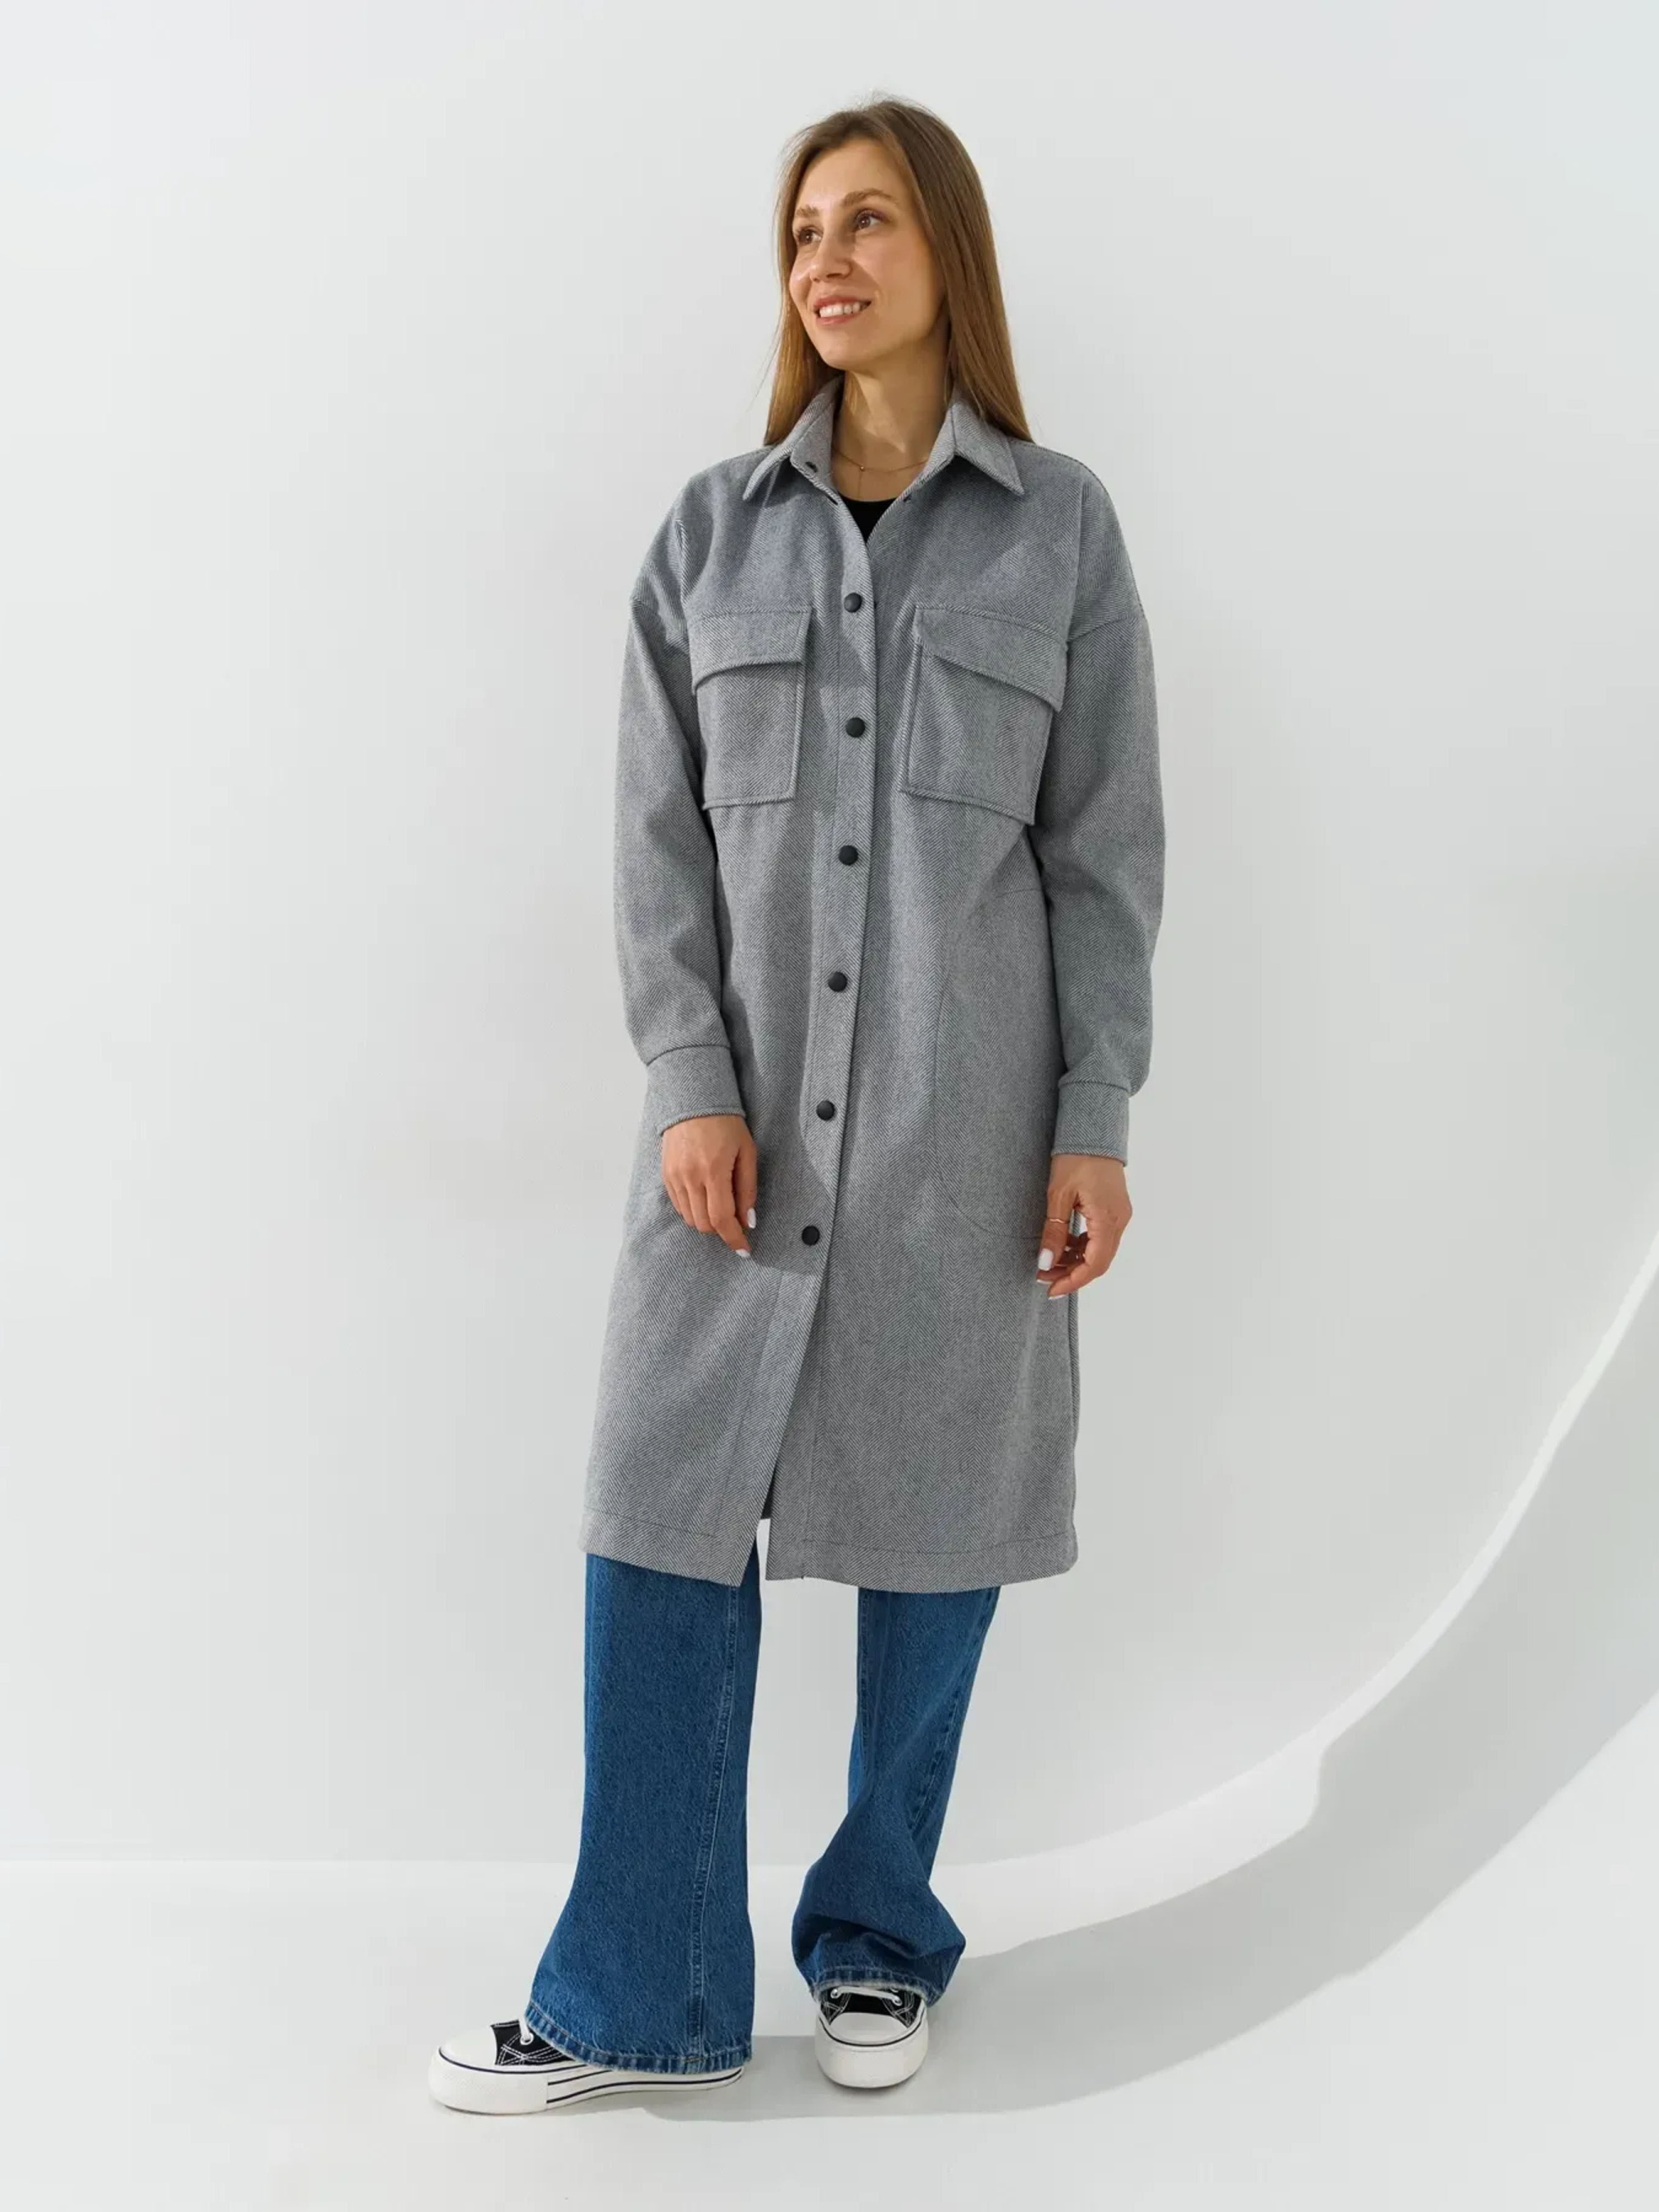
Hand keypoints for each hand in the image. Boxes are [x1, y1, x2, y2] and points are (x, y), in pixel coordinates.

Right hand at [661, 1114, 756, 1255]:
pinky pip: (679, 1206)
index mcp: (714, 1171)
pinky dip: (693, 1210)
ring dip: (707, 1220)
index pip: (722, 1219)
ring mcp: (674, 1177)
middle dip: (722, 1229)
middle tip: (735, 1219)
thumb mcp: (747, 1152)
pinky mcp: (665, 1175)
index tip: (745, 1250)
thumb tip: (749, 1221)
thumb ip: (748, 1189)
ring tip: (720, 1205)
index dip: (734, 1238)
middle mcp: (690, 1177)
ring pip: (690, 1218)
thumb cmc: (726, 1124)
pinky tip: (705, 1197)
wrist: (694, 1100)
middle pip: (704, 1224)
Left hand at [1036, 1153, 1130, 1296]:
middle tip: (1044, 1278)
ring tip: (1048, 1262)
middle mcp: (1119, 1220)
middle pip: (1099, 1261)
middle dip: (1072, 1274)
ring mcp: (1119, 1215)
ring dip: (1076, 1261)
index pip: (1095, 1264)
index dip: (1074, 1281)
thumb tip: (1046, 1263)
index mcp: (1108, 1218)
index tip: (1051, 1290)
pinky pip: (1101, 1237)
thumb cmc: (1076, 1156)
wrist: (1093, 1130)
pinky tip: (1063, 1245)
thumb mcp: (1058, 1194)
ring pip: (1100, 1251)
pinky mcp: (1114, 1209)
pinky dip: (1082, 1247)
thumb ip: (1054, 1231)